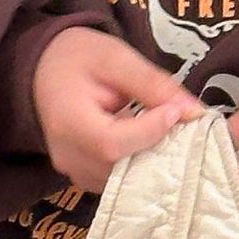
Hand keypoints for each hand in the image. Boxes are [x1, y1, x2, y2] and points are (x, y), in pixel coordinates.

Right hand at [30, 26, 204, 192]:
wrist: (44, 69)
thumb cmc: (77, 58)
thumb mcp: (116, 58)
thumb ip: (153, 84)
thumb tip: (194, 112)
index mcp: (67, 123)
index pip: (112, 143)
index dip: (151, 132)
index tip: (178, 111)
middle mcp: (67, 156)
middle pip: (121, 168)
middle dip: (159, 149)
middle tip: (183, 125)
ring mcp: (74, 171)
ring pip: (124, 180)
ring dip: (153, 159)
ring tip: (169, 132)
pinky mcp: (84, 176)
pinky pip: (119, 180)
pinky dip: (142, 165)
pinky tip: (153, 142)